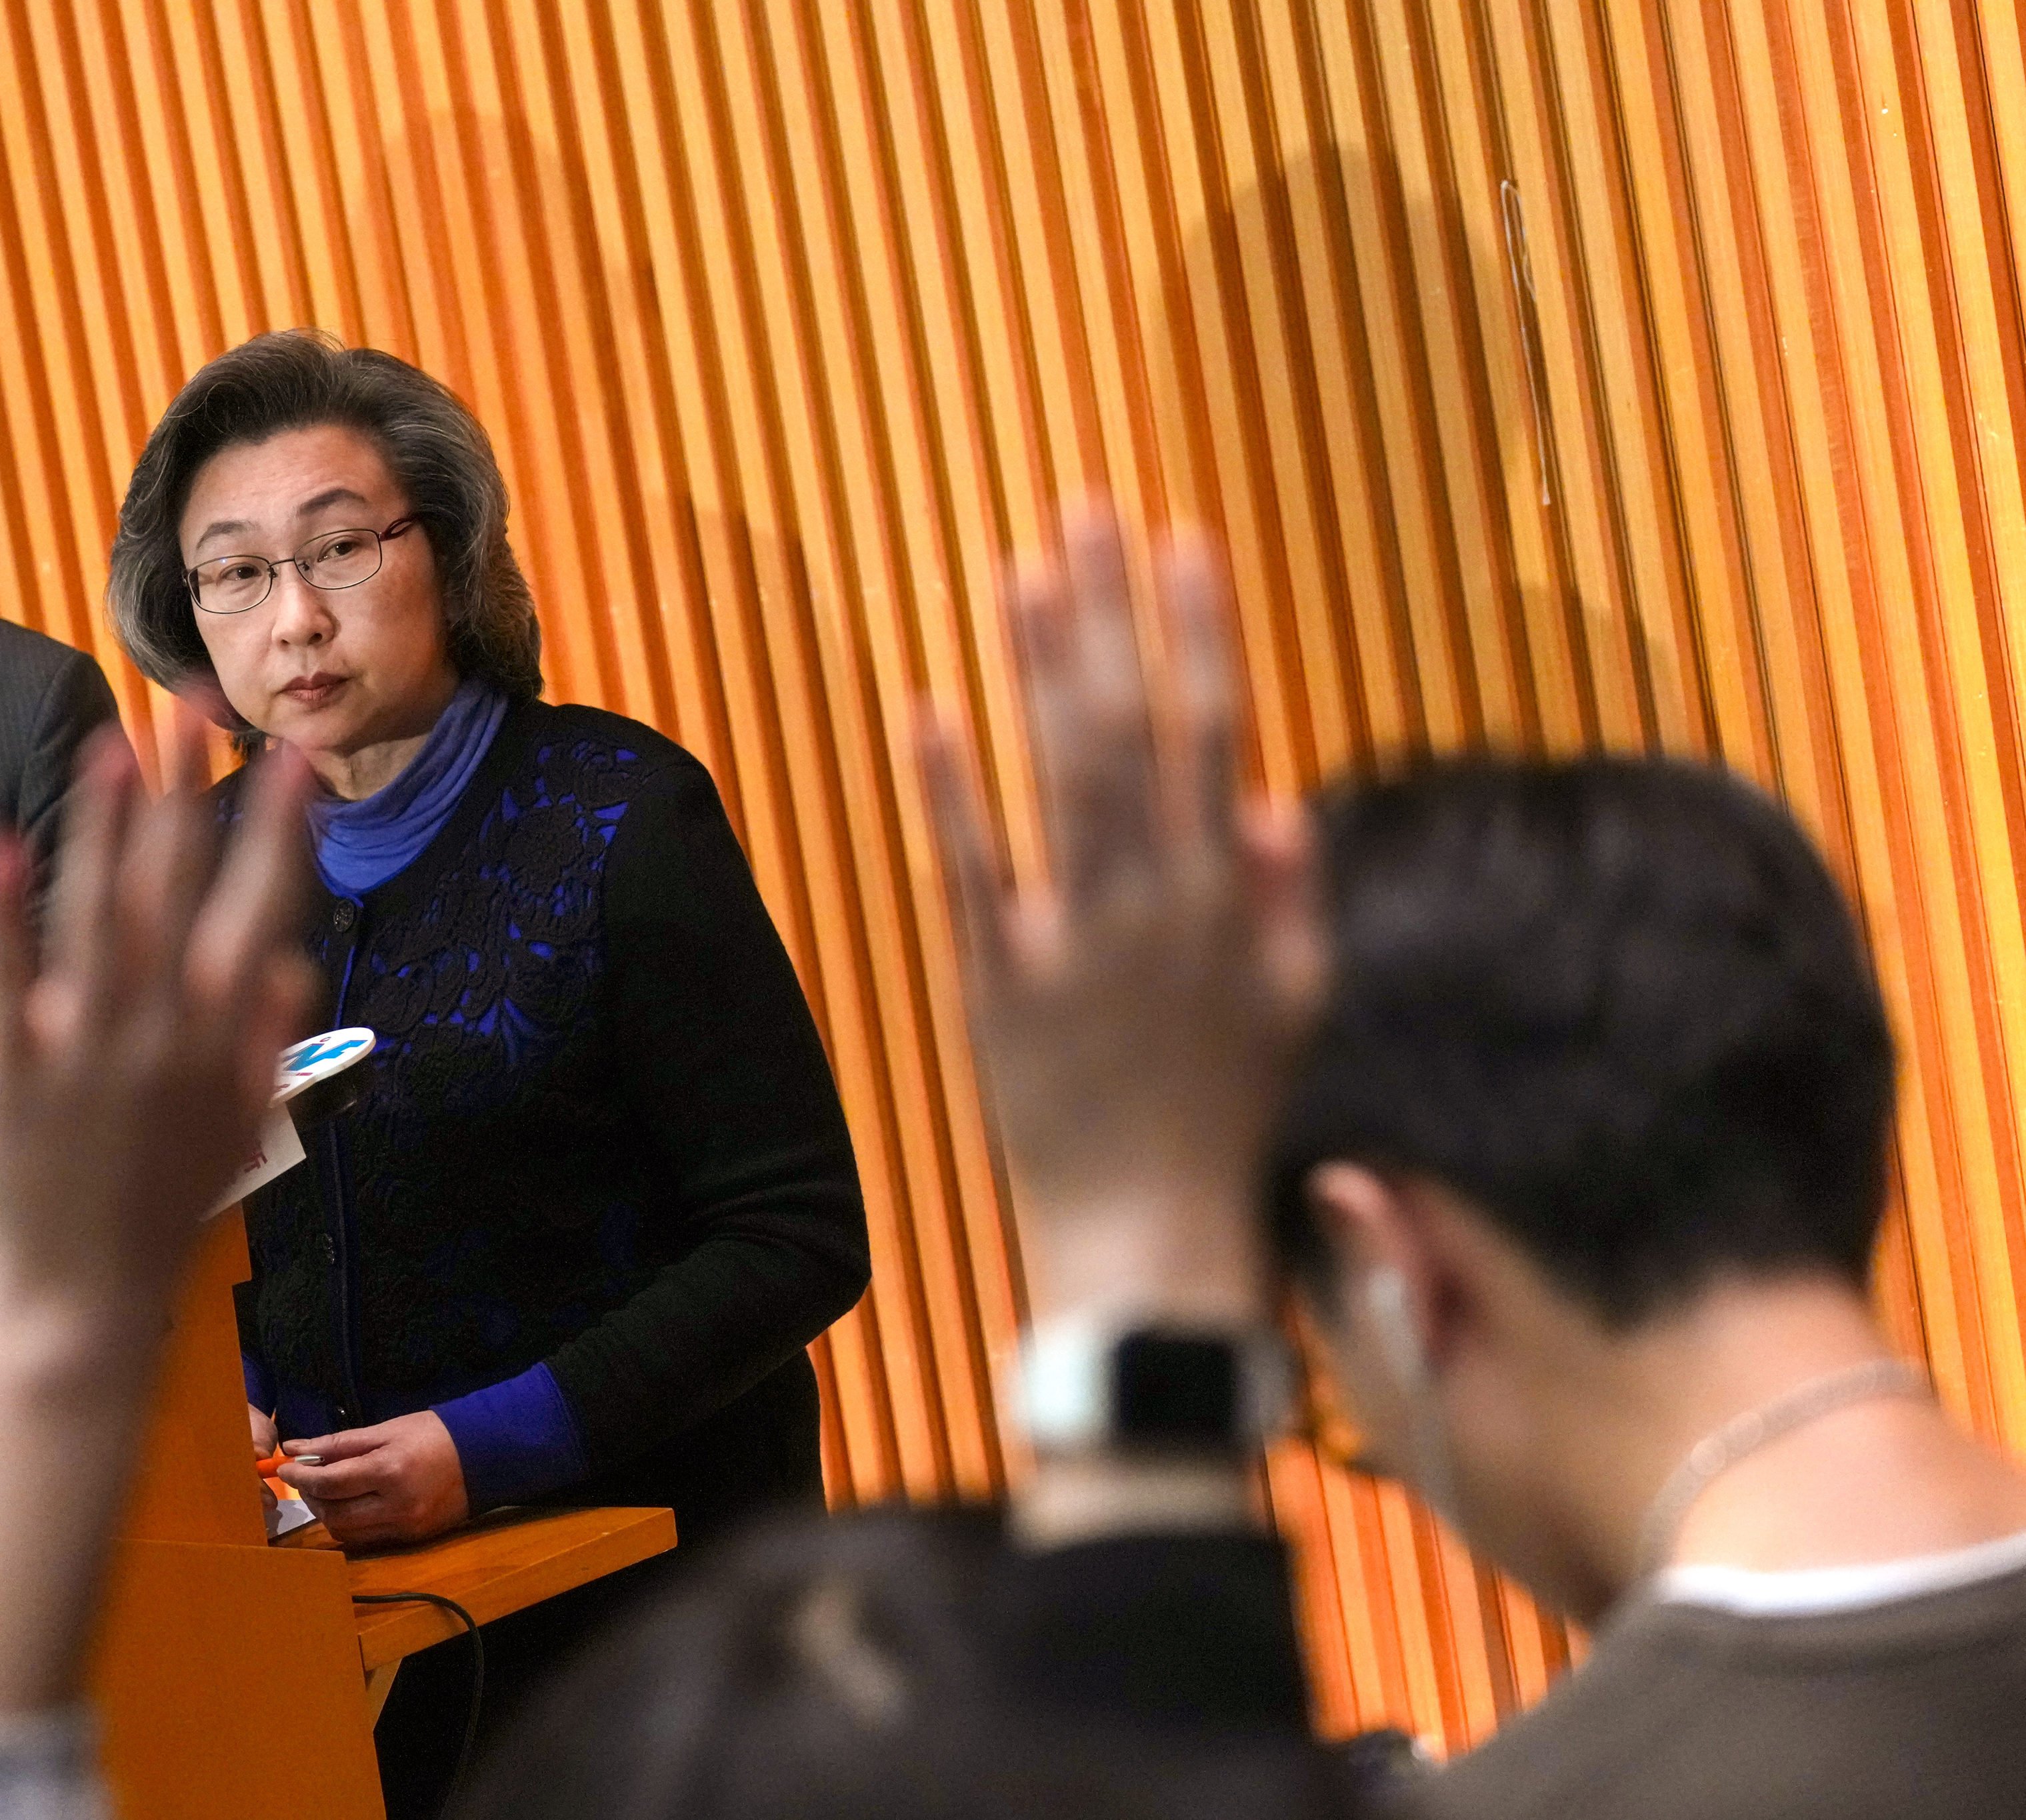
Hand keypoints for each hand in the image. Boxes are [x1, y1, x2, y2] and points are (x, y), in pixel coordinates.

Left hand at [0, 699, 316, 1715]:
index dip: (280, 825)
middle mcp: (164, 1027)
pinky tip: (0, 838)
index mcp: (227, 1039)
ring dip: (107, 821)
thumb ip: (265, 1040)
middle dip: (192, 786)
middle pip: (183, 883)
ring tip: (112, 740)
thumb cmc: (167, 1213)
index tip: (293, 754)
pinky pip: (6, 970)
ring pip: (101, 907)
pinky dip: (1, 906)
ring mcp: (87, 1041)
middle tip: (193, 700)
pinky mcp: (15, 1061)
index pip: (266, 906)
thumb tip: (291, 962)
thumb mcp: (244, 1129)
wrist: (83, 1301)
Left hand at [278, 1411, 470, 1548]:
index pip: (331, 1482)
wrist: (484, 1456)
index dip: (302, 1477)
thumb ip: (338, 1443)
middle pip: (334, 1515)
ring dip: (328, 1514)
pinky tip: (350, 1505)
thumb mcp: (385, 1429)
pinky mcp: (411, 1539)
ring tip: (327, 1492)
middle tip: (306, 1479)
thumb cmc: (432, 1434)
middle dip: (312, 1498)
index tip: (286, 1468)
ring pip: (346, 1533)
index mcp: (389, 1470)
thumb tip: (294, 1448)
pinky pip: (367, 1540)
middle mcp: (396, 1505)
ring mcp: (405, 1527)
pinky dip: (350, 1525)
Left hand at [920, 512, 1322, 1326]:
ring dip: (1039, 668)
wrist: (1147, 1235)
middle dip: (1112, 611)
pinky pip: (969, 871)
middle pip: (1131, 727)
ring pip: (1057, 778)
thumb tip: (1280, 797)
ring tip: (1018, 569)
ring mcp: (1074, 940)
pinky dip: (948, 789)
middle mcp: (1156, 902)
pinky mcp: (995, 984)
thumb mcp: (1293, 1005)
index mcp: (1228, 897)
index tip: (1186, 536)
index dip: (1202, 630)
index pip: (1218, 733)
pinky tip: (928, 705)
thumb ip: (1293, 898)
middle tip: (1084, 507)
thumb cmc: (1224, 1118)